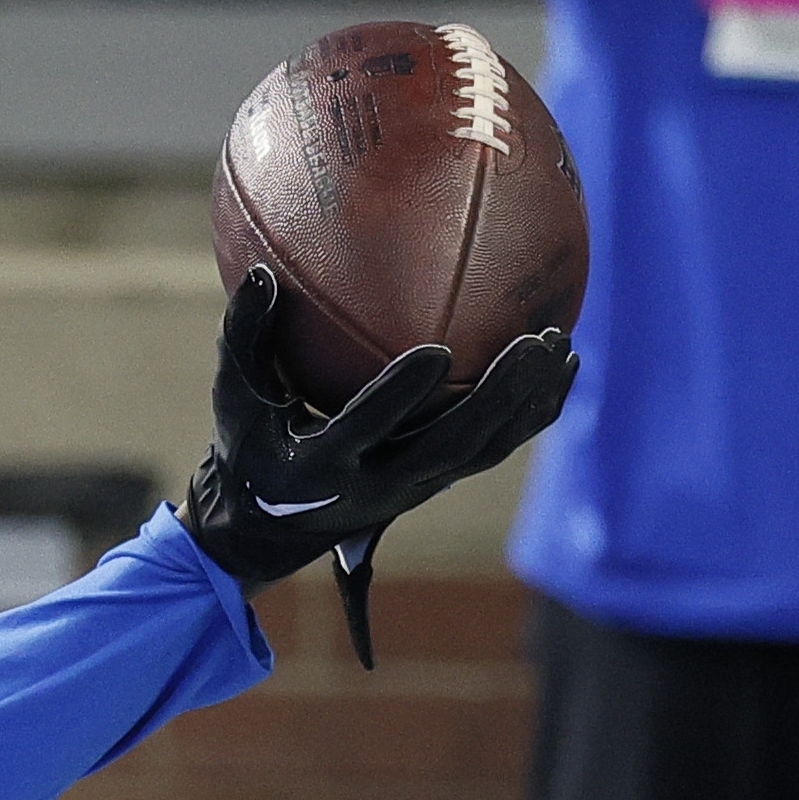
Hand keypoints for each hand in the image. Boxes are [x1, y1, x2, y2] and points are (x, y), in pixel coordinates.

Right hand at [179, 273, 575, 662]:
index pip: (366, 430)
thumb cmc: (248, 446)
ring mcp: (416, 487)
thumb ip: (244, 338)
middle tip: (533, 345)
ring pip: (483, 451)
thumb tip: (262, 274)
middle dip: (497, 399)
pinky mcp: (439, 480)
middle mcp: (379, 485)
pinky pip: (495, 447)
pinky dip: (532, 411)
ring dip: (525, 403)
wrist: (272, 525)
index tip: (438, 351)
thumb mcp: (234, 398)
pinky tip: (564, 365)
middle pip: (451, 447)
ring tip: (560, 347)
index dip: (401, 397)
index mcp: (322, 465)